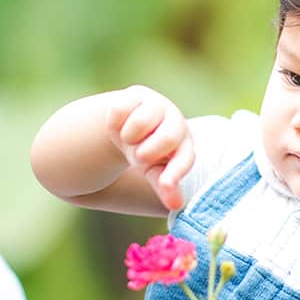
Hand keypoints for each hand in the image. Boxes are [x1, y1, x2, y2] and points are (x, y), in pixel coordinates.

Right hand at [104, 85, 194, 209]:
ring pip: (139, 124)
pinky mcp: (138, 93)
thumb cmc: (147, 154)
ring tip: (130, 139)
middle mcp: (176, 121)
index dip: (175, 172)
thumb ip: (165, 185)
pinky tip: (121, 124)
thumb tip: (177, 205)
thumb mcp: (154, 171)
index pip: (185, 158)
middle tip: (138, 156)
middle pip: (167, 138)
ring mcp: (158, 104)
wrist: (129, 126)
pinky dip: (115, 123)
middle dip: (146, 153)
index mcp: (184, 144)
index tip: (165, 185)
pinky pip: (119, 111)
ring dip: (128, 138)